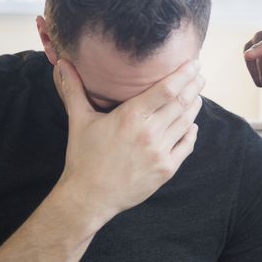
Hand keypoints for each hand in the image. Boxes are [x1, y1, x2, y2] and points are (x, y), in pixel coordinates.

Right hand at [56, 58, 204, 223]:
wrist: (88, 197)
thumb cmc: (83, 157)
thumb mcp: (79, 120)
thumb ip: (74, 90)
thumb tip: (62, 63)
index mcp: (131, 116)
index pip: (166, 89)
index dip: (184, 74)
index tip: (194, 63)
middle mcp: (149, 133)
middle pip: (182, 102)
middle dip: (194, 86)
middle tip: (198, 76)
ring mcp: (160, 152)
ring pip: (187, 122)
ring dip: (194, 106)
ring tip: (196, 96)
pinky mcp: (166, 169)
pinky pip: (187, 145)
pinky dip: (192, 131)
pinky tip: (191, 124)